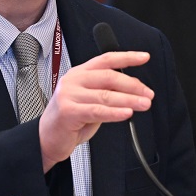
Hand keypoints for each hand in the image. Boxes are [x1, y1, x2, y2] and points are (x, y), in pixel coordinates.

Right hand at [38, 51, 151, 170]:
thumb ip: (106, 93)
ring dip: (129, 100)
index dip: (127, 57)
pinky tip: (127, 113)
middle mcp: (73, 80)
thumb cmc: (70, 120)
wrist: (47, 138)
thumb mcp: (90, 101)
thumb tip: (134, 91)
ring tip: (144, 104)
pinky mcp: (68, 111)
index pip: (106, 60)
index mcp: (80, 73)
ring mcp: (69, 95)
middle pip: (109, 77)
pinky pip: (97, 111)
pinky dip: (115, 113)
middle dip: (133, 85)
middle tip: (148, 93)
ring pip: (106, 95)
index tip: (144, 57)